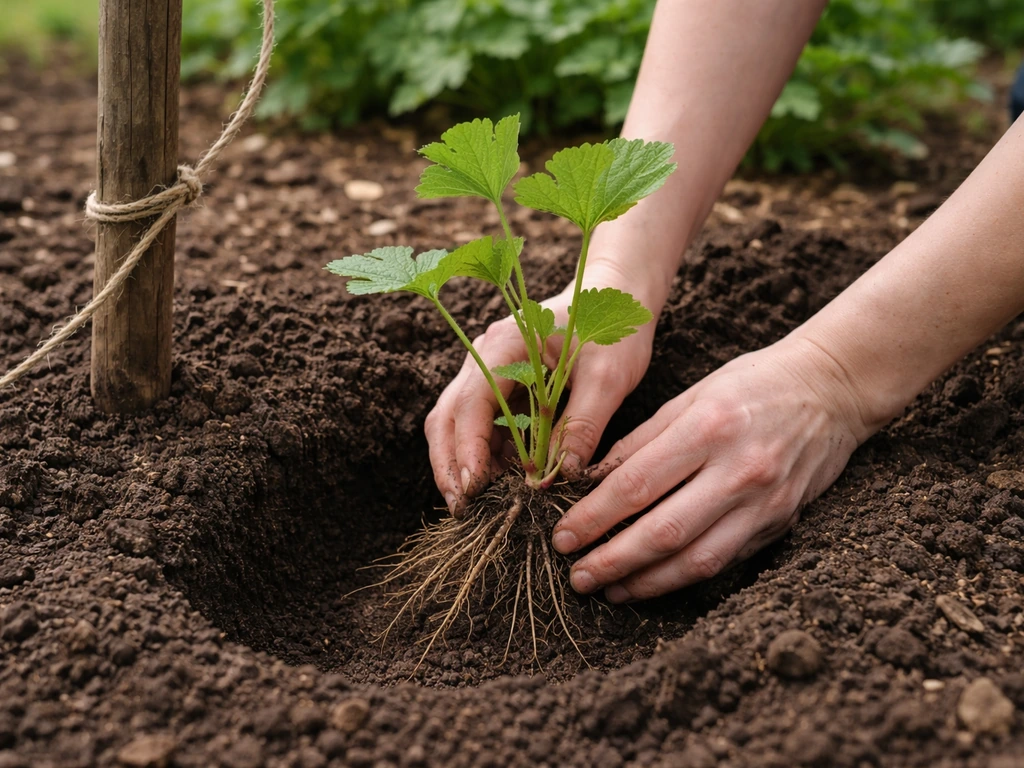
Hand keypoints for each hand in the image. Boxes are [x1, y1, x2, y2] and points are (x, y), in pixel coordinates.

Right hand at [425, 266, 658, 515]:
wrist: (618, 297)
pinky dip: (485, 458)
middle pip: (448, 417)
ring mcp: (489, 373)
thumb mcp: (608, 378)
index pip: (471, 402)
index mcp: (504, 345)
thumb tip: (561, 477)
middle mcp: (485, 358)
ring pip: (457, 426)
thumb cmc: (615, 328)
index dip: (468, 448)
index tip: (474, 489)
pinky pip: (483, 428)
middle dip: (450, 465)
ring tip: (479, 507)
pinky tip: (500, 487)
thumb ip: (583, 425)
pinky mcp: (502, 390)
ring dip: (464, 465)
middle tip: (463, 509)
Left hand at [551, 336, 869, 601]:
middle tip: (576, 576)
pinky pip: (724, 561)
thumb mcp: (690, 396)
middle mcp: (738, 470)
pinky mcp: (780, 524)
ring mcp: (764, 503)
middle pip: (663, 532)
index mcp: (707, 427)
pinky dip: (683, 577)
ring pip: (696, 560)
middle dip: (612, 560)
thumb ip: (640, 441)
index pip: (636, 484)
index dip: (594, 517)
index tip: (562, 536)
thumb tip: (591, 483)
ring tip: (608, 588)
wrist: (832, 389)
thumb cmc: (751, 384)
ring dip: (646, 582)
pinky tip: (652, 581)